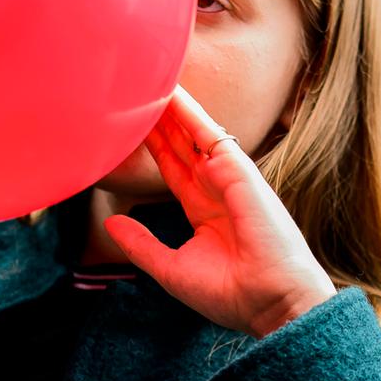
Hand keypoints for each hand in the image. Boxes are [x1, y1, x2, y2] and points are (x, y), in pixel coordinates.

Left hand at [101, 84, 337, 337]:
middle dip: (160, 118)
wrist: (269, 304)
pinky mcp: (239, 172)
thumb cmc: (230, 294)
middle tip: (135, 88)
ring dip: (171, 107)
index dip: (154, 145)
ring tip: (147, 76)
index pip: (173, 168)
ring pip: (193, 132)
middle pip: (182, 143)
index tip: (131, 124)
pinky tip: (171, 92)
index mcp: (204, 212)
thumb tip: (111, 223)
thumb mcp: (171, 269)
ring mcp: (229, 178)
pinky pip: (210, 134)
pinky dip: (190, 112)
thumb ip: (141, 244)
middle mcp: (218, 189)